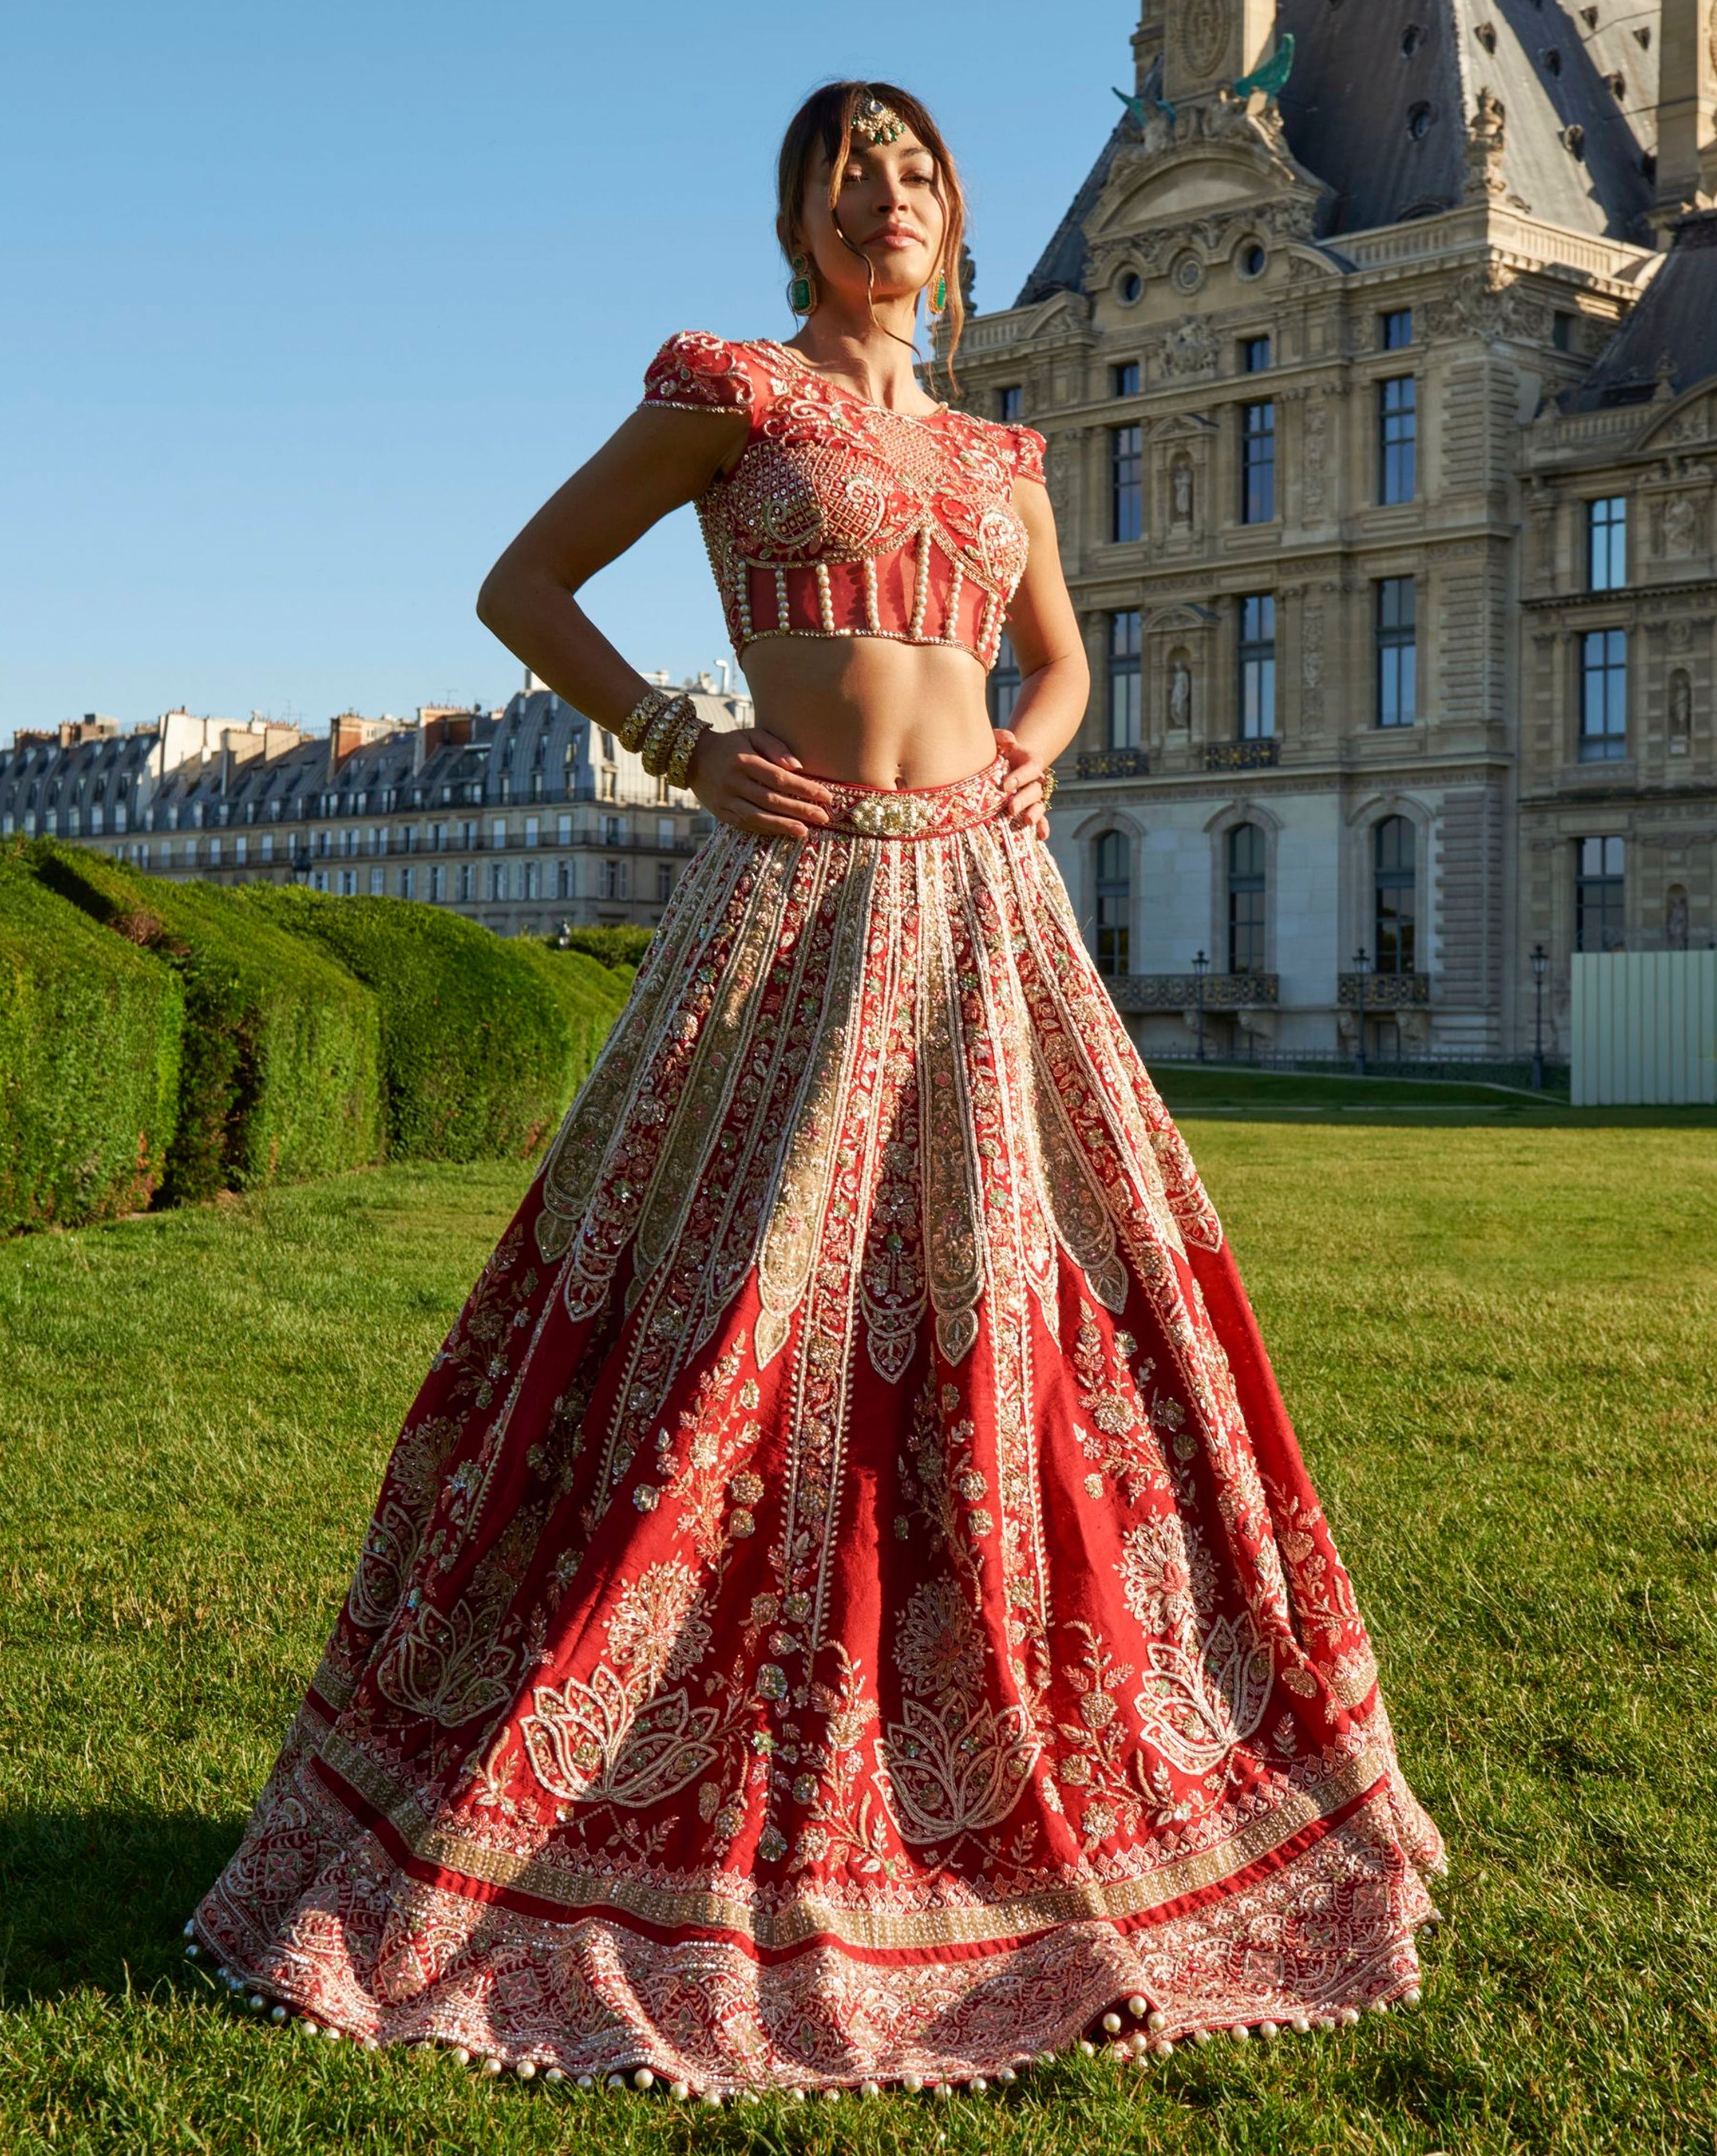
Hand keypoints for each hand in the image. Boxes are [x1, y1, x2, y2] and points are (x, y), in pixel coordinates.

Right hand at [687, 727, 834, 838]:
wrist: (693, 758)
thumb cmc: (732, 745)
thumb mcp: (752, 736)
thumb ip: (775, 747)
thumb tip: (797, 766)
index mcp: (743, 760)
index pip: (779, 778)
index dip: (803, 788)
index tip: (825, 795)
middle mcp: (733, 781)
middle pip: (771, 799)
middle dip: (799, 810)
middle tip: (823, 817)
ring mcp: (725, 799)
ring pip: (758, 816)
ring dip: (783, 825)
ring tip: (805, 831)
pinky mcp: (720, 813)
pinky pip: (745, 824)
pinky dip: (766, 829)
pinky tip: (783, 831)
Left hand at [992, 727, 1050, 840]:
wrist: (997, 767)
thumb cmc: (996, 753)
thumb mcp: (996, 741)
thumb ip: (1002, 737)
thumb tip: (1010, 743)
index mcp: (1030, 762)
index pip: (1032, 767)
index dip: (1022, 776)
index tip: (1005, 785)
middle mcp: (1035, 780)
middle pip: (1035, 790)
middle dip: (1025, 799)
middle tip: (1011, 808)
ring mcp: (1034, 797)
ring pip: (1039, 806)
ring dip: (1035, 814)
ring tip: (1027, 821)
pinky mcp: (1030, 811)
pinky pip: (1041, 821)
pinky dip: (1042, 828)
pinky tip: (1041, 837)